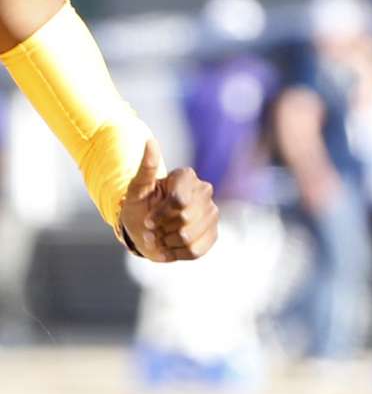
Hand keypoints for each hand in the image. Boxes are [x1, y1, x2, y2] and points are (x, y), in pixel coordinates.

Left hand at [117, 141, 218, 261]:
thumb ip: (145, 167)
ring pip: (189, 236)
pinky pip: (196, 250)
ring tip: (160, 237)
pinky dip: (177, 252)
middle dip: (162, 228)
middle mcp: (205, 192)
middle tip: (152, 228)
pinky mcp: (214, 234)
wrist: (145, 228)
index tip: (148, 220)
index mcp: (187, 177)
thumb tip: (150, 141)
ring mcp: (212, 213)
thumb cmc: (139, 205)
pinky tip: (170, 246)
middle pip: (185, 219)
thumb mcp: (136, 188)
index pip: (180, 200)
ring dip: (167, 241)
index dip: (161, 214)